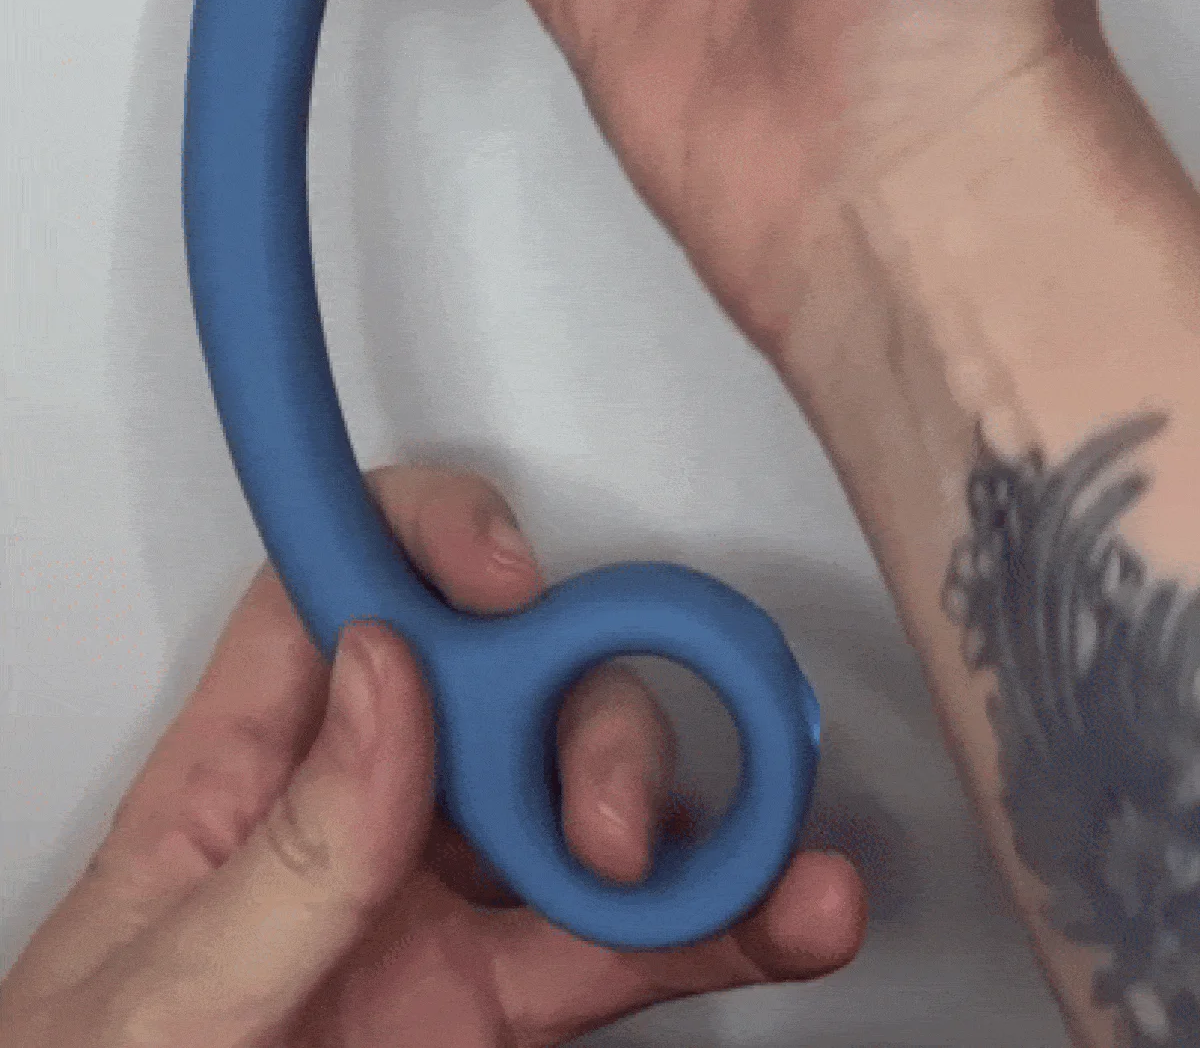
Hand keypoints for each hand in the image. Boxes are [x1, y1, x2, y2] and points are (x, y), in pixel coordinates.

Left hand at [0, 466, 862, 1047]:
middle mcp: (357, 815)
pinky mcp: (501, 1007)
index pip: (341, 590)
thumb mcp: (156, 998)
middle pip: (508, 682)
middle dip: (591, 714)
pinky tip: (786, 916)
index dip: (429, 541)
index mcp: (244, 775)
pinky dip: (721, 930)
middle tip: (603, 815)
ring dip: (695, 813)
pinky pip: (626, 949)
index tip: (506, 573)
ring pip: (590, 802)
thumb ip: (282, 855)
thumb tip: (386, 675)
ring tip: (770, 857)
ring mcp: (437, 906)